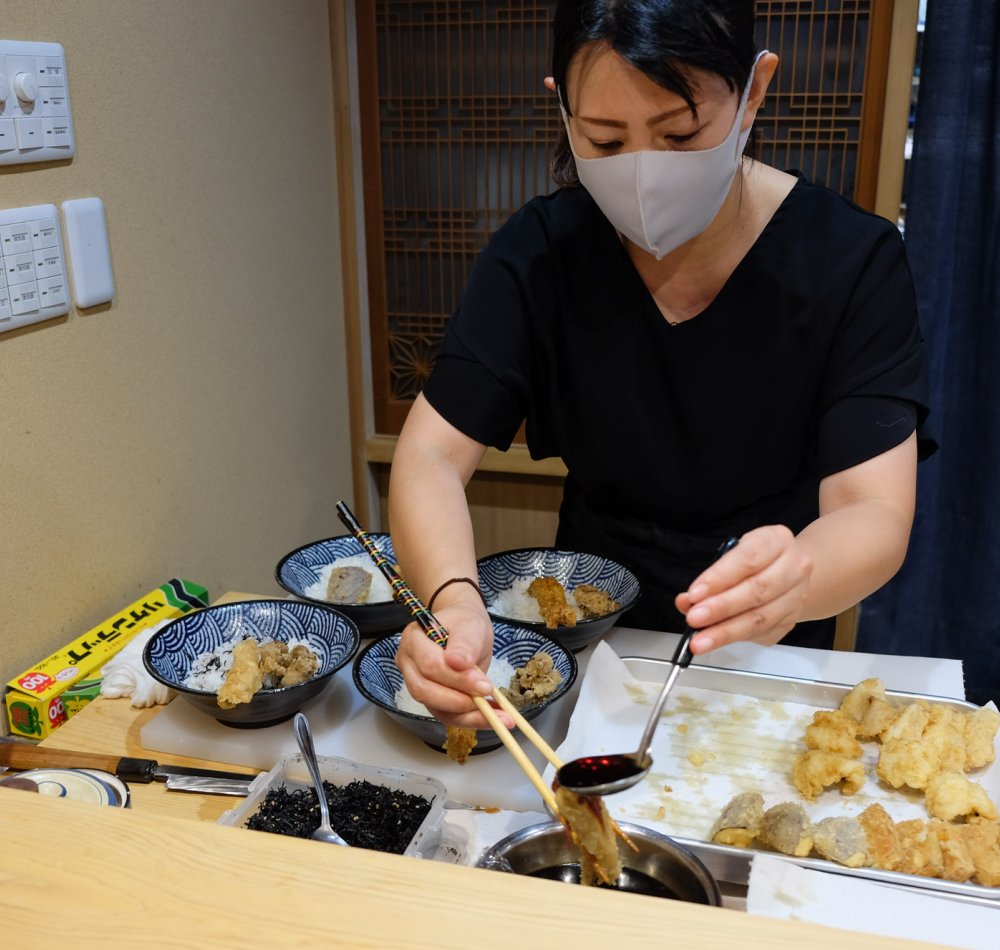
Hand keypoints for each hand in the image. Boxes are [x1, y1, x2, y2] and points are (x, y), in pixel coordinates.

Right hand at [394, 602, 504, 727]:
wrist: (464, 628)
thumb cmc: (465, 624)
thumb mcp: (471, 626)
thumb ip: (465, 643)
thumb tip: (458, 663)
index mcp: (414, 640)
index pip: (429, 665)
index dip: (457, 679)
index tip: (485, 685)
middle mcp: (408, 663)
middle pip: (424, 690)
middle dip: (459, 700)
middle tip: (488, 698)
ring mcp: (416, 683)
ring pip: (434, 708)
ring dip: (467, 715)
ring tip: (497, 716)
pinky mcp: (430, 699)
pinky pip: (445, 715)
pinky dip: (469, 720)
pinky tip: (492, 717)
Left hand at [676, 525, 812, 652]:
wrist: (788, 572)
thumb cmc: (755, 560)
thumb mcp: (732, 555)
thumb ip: (711, 577)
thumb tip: (686, 601)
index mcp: (777, 541)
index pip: (747, 559)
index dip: (719, 578)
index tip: (694, 594)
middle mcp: (794, 568)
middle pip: (756, 592)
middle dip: (720, 608)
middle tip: (694, 618)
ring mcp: (796, 596)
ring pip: (760, 619)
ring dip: (726, 632)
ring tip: (701, 640)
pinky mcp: (791, 620)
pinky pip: (762, 634)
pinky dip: (736, 639)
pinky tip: (716, 641)